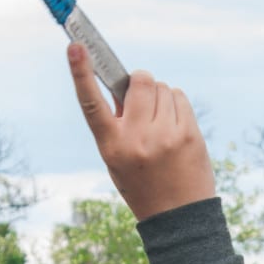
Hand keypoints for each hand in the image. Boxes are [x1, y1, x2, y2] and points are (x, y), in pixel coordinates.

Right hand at [69, 43, 215, 221]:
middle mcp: (136, 138)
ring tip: (160, 123)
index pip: (90, 103)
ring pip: (162, 88)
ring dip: (160, 96)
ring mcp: (165, 136)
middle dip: (140, 82)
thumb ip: (117, 124)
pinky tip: (174, 125)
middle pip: (140, 81)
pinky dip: (175, 104)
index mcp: (111, 145)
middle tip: (142, 99)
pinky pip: (179, 97)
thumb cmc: (143, 183)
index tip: (75, 46)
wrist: (178, 217)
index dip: (81, 73)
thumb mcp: (118, 159)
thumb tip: (123, 85)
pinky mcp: (189, 135)